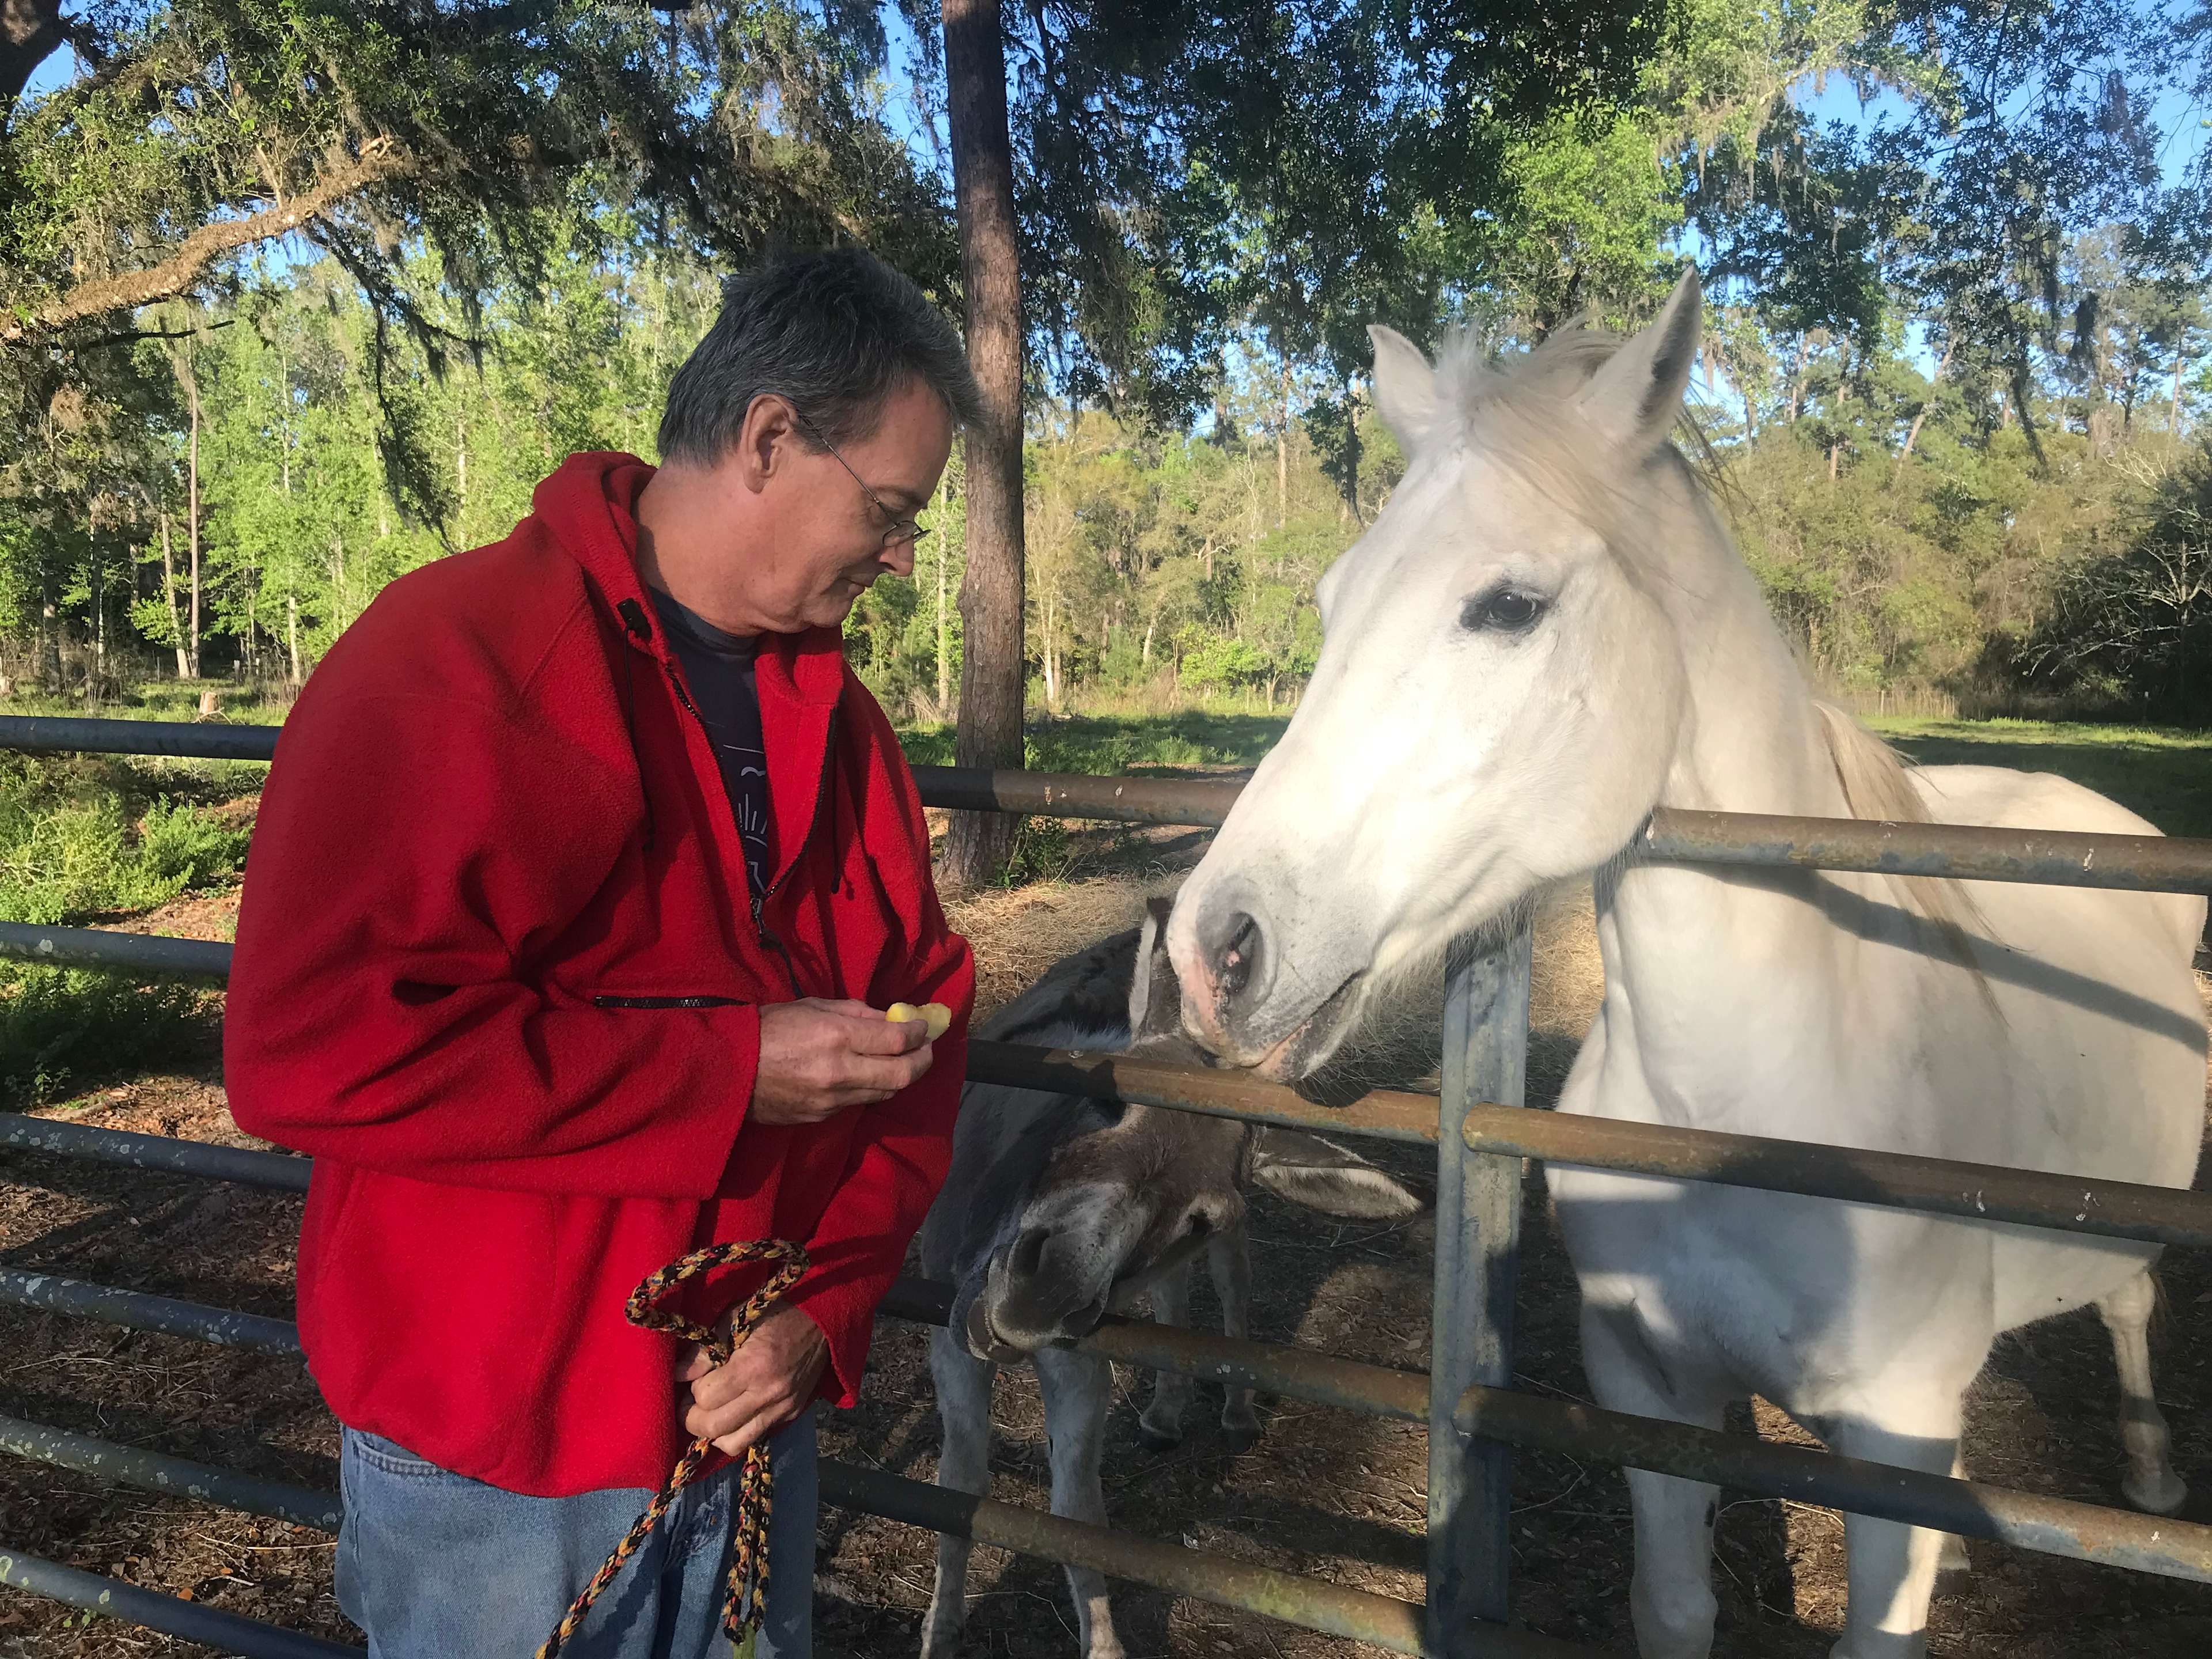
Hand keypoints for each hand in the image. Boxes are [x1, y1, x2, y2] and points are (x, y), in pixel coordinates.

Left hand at [680, 1300, 829, 1454]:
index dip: (692, 1388)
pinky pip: (753, 1438)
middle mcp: (768, 1394)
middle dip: (693, 1417)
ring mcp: (782, 1409)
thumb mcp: (735, 1319)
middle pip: (714, 1427)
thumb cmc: (774, 1312)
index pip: (706, 1397)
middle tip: (690, 1402)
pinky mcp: (790, 1415)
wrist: (823, 1319)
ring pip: (733, 1444)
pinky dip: (735, 1433)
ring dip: (713, 1432)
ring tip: (710, 1412)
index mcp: (753, 1366)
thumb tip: (676, 1375)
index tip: (692, 1376)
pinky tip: (731, 1415)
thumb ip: (704, 1351)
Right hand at [751, 998, 934, 1124]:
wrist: (726, 1071)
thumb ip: (855, 1012)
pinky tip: (867, 1075)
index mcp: (836, 1036)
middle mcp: (840, 1071)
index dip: (919, 1032)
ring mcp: (832, 1099)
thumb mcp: (813, 1006)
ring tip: (903, 1061)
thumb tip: (889, 1019)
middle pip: (902, 1074)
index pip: (897, 1039)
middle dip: (923, 1061)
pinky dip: (871, 1088)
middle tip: (927, 1049)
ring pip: (884, 1092)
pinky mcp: (822, 1117)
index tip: (924, 1027)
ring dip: (900, 1077)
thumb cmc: (768, 1028)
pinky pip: (858, 1102)